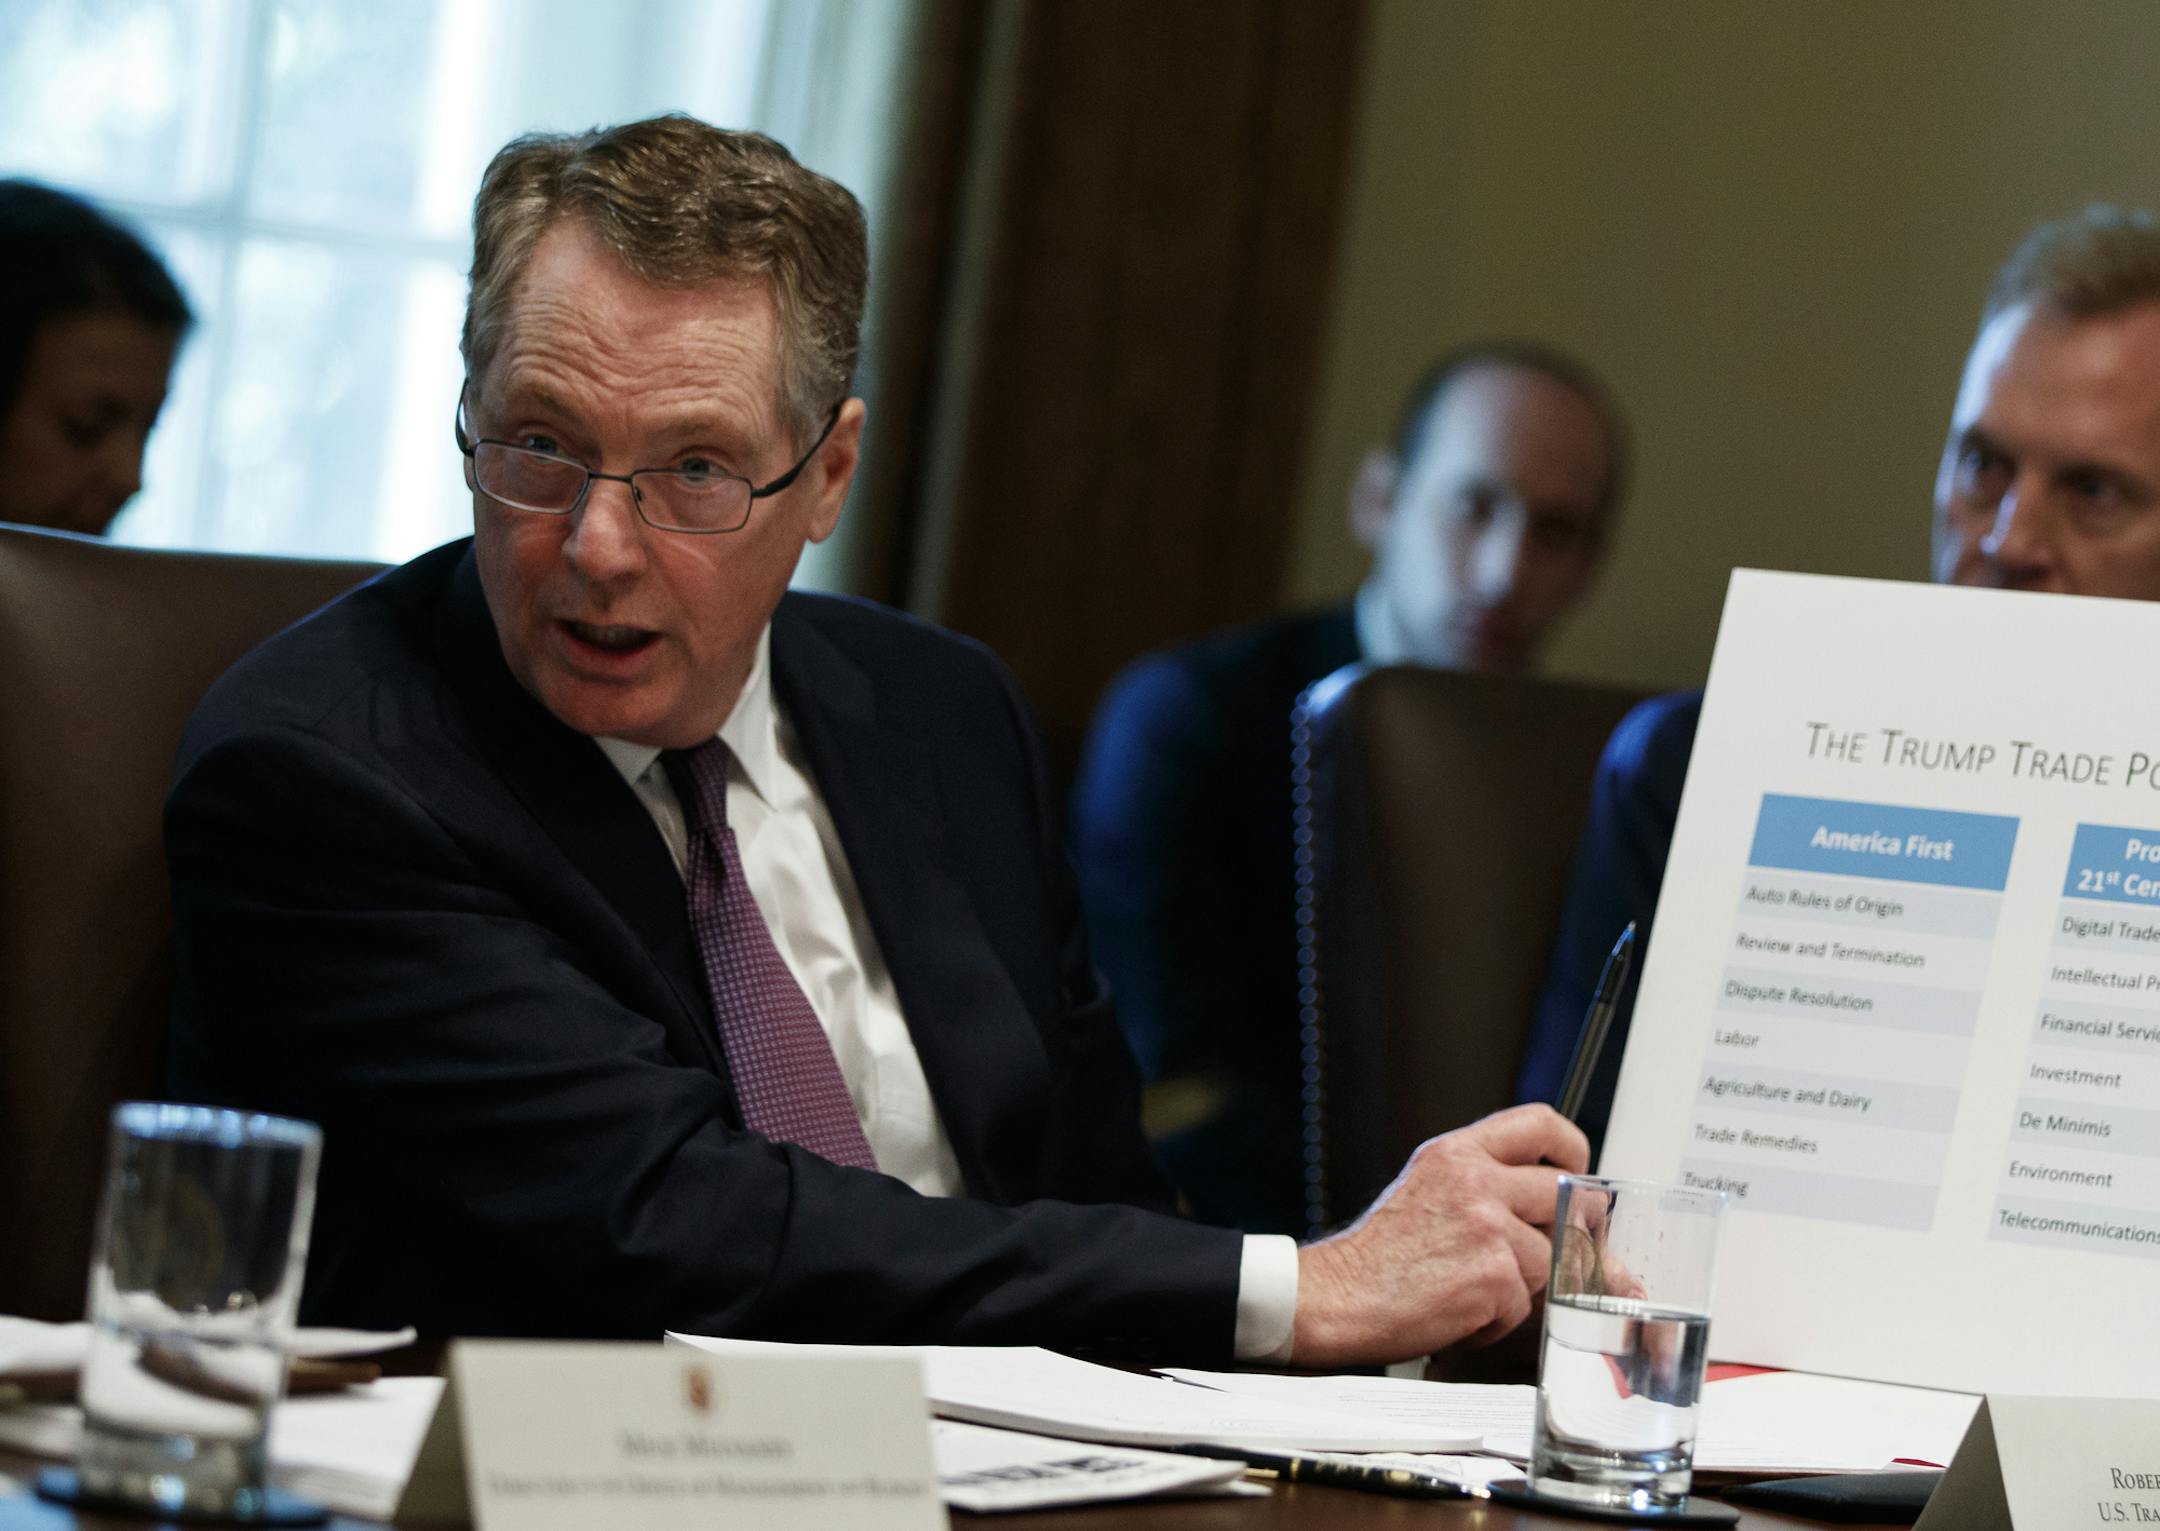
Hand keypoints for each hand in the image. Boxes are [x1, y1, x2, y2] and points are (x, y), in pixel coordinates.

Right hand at [1288, 1104, 1588, 1367]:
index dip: (1571, 1149)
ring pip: (1550, 1258)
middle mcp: (1475, 1179)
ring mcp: (1487, 1225)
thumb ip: (1489, 1187)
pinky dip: (1498, 1320)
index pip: (1539, 1124)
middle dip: (1566, 1235)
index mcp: (1457, 1153)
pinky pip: (1525, 1303)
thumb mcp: (1430, 1191)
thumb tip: (1560, 1212)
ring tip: (1474, 1291)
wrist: (1341, 1295)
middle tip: (1541, 1258)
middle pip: (1564, 1196)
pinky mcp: (1494, 1273)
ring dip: (1521, 1287)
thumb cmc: (1379, 1255)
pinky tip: (1462, 1312)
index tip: (1576, 1173)